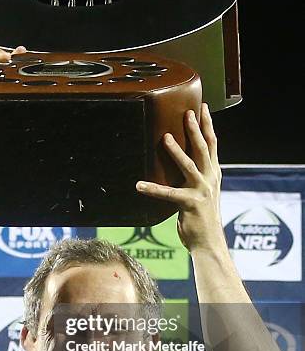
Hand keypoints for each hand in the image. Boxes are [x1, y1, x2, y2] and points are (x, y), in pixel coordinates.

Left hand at [136, 104, 224, 252]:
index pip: (212, 145)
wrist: (208, 242)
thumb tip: (184, 166)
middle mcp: (210, 179)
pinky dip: (152, 189)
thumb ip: (196, 178)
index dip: (208, 126)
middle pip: (203, 149)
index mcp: (213, 174)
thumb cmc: (202, 218)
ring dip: (176, 151)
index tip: (204, 108)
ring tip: (165, 137)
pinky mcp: (190, 204)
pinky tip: (139, 185)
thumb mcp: (202, 193)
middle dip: (195, 129)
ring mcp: (202, 191)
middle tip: (188, 112)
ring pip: (189, 165)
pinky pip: (168, 194)